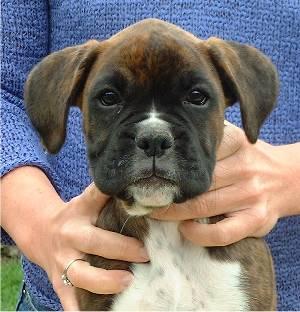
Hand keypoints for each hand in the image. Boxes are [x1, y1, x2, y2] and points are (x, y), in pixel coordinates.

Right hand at [45, 184, 148, 309]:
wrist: (42, 234)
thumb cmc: (74, 216)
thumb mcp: (86, 200)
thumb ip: (104, 192)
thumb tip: (132, 183)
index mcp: (79, 214)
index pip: (96, 201)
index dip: (113, 201)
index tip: (137, 209)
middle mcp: (70, 238)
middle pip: (93, 242)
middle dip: (121, 248)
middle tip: (146, 254)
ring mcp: (63, 263)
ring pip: (81, 275)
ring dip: (105, 281)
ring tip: (129, 282)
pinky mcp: (59, 283)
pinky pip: (70, 301)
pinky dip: (82, 310)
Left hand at [152, 122, 299, 245]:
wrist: (288, 178)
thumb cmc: (251, 160)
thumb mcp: (235, 141)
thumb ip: (209, 141)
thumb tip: (166, 147)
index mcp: (238, 143)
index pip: (198, 151)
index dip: (171, 163)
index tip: (150, 170)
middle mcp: (245, 168)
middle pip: (196, 182)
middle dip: (166, 192)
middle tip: (143, 196)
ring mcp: (251, 195)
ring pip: (203, 206)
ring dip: (174, 213)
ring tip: (155, 212)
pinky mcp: (257, 220)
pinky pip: (223, 232)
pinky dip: (200, 234)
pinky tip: (186, 230)